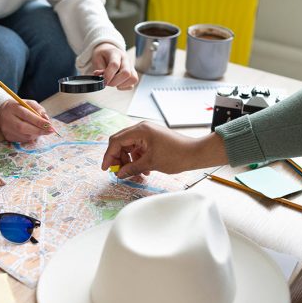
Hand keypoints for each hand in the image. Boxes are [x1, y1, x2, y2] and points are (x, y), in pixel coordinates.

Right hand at [0, 99, 52, 141]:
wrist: (2, 113)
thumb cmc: (19, 107)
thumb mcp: (29, 103)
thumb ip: (38, 109)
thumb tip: (46, 119)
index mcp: (13, 108)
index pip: (26, 115)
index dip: (38, 121)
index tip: (50, 125)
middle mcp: (8, 119)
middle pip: (23, 127)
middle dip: (39, 130)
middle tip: (50, 131)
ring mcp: (7, 129)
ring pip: (24, 136)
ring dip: (36, 134)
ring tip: (42, 130)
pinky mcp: (8, 137)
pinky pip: (23, 140)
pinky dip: (31, 137)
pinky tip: (33, 132)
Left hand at [91, 43, 137, 89]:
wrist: (108, 52)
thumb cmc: (102, 56)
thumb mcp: (97, 60)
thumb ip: (100, 70)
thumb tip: (103, 80)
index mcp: (115, 53)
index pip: (115, 65)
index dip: (108, 75)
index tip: (103, 81)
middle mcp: (125, 59)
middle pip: (126, 73)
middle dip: (115, 82)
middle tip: (107, 82)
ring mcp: (131, 67)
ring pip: (133, 79)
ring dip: (121, 84)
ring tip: (113, 82)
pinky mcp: (132, 74)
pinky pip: (132, 84)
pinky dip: (124, 87)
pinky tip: (117, 83)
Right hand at [101, 122, 227, 177]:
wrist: (195, 153)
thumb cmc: (176, 155)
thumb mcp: (150, 164)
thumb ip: (131, 168)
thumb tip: (119, 173)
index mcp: (140, 130)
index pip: (116, 141)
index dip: (109, 155)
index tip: (106, 168)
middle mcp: (142, 129)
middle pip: (121, 143)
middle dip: (118, 158)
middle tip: (118, 171)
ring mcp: (147, 133)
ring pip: (129, 147)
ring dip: (129, 160)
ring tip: (134, 173)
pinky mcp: (152, 139)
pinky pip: (138, 148)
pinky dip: (137, 159)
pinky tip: (144, 170)